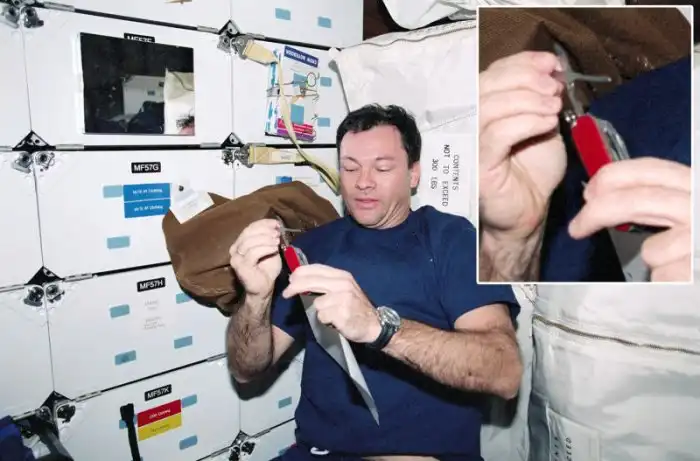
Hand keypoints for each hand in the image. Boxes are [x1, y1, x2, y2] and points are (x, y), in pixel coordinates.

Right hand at [229, 219, 281, 298]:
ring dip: (266, 239)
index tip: (276, 223)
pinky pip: (253, 253)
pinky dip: (265, 248)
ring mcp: (236, 258)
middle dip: (265, 230)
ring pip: (250, 242)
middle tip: (277, 233)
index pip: (250, 228)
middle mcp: (235, 249)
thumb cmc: (267, 270)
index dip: (263, 223)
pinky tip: (274, 249)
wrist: (264, 288)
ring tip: (276, 241)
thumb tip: (275, 226)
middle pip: (248, 233)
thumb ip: (270, 238)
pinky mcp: (240, 266)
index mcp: (240, 243)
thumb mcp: (270, 250)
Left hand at [282, 264, 380, 343]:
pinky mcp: (342, 314)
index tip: (290, 279)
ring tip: (331, 314)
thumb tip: (300, 279)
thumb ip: (326, 282)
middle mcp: (343, 284)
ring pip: (316, 303)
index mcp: (342, 275)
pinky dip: (326, 321)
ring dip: (320, 311)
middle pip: (311, 282)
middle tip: (286, 294)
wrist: (374, 324)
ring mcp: (343, 299)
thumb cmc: (355, 306)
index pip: (316, 268)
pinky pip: (322, 317)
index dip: (300, 273)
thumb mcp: (344, 288)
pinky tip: (336, 321)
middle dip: (294, 287)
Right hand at [479, 51, 566, 238]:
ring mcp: (467, 143)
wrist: (529, 211)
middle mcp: (466, 122)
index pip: (492, 72)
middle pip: (487, 84)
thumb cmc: (533, 171)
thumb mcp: (541, 123)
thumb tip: (550, 69)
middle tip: (553, 87)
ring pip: (490, 106)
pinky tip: (548, 123)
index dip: (522, 62)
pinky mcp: (475, 164)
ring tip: (554, 106)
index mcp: (479, 107)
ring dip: (528, 100)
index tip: (553, 64)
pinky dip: (526, 122)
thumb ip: (540, 97)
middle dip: (525, 79)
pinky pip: (498, 134)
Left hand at [569, 157, 691, 281]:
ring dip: (658, 264)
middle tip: (577, 228)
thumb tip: (605, 196)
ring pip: (653, 250)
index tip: (589, 193)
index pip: (652, 170)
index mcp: (699, 187)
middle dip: (597, 213)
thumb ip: (662, 202)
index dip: (613, 177)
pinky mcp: (697, 273)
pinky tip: (689, 286)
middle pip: (638, 202)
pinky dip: (670, 287)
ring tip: (682, 269)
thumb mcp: (689, 212)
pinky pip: (665, 281)